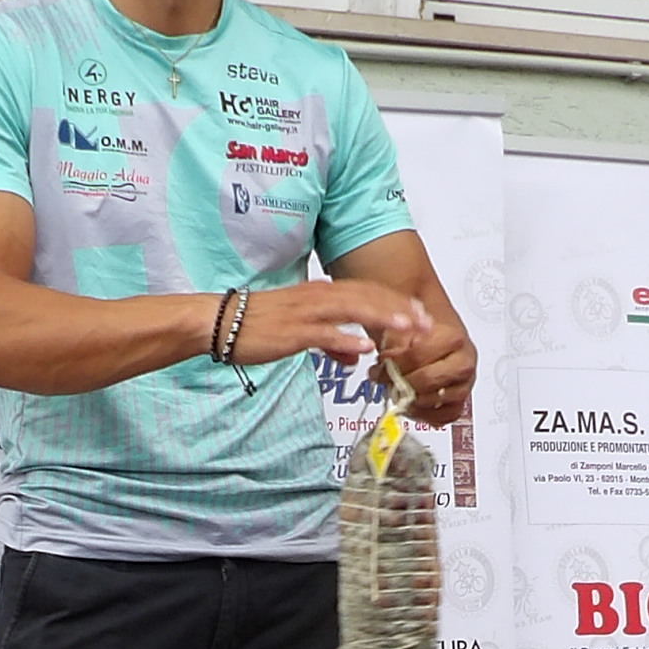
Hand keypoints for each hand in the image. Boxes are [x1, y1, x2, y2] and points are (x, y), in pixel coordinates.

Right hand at [228, 280, 425, 372]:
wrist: (222, 322)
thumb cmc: (258, 325)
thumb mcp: (303, 332)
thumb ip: (332, 342)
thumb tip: (355, 355)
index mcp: (321, 294)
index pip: (366, 293)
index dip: (395, 301)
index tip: (419, 312)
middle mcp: (318, 298)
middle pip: (367, 297)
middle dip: (399, 308)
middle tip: (426, 322)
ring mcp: (306, 313)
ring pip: (352, 310)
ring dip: (382, 318)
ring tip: (407, 328)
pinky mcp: (292, 332)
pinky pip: (324, 334)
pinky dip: (346, 340)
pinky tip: (364, 350)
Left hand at [385, 300, 477, 427]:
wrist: (439, 336)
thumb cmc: (423, 332)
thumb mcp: (406, 327)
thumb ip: (395, 344)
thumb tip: (385, 362)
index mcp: (453, 339)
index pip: (418, 357)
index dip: (394, 364)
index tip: (380, 365)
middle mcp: (464, 363)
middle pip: (427, 380)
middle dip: (400, 383)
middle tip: (384, 380)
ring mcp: (464, 385)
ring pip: (433, 401)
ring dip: (408, 400)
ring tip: (394, 390)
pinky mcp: (460, 403)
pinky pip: (441, 417)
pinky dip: (422, 414)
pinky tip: (408, 403)